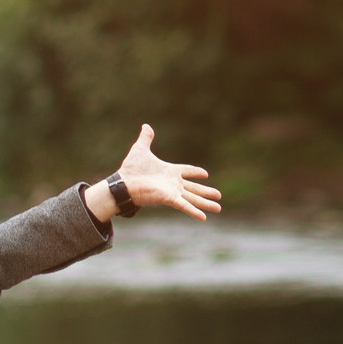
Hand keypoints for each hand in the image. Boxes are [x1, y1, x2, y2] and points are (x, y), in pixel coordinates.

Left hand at [92, 125, 222, 223]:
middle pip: (193, 188)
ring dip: (205, 203)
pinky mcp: (169, 199)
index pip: (186, 171)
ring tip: (218, 208)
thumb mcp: (140, 150)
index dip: (195, 172)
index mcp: (169, 171)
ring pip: (193, 198)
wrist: (123, 183)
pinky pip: (184, 205)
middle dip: (206, 192)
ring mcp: (172, 192)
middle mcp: (172, 183)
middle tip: (219, 195)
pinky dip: (194, 211)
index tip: (205, 174)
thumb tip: (146, 126)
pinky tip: (203, 217)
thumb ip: (146, 139)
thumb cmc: (131, 169)